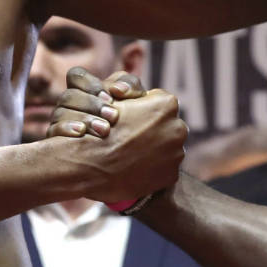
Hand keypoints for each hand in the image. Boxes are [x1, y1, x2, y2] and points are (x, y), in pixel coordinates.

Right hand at [48, 67, 183, 202]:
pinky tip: (132, 168)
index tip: (127, 118)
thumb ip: (130, 90)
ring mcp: (177, 154)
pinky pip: (163, 169)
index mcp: (167, 104)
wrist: (88, 164)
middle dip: (150, 130)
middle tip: (128, 138)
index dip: (141, 110)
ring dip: (152, 150)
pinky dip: (150, 169)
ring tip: (128, 154)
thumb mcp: (112, 96)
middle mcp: (178, 128)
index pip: (158, 103)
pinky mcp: (171, 175)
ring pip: (166, 148)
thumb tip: (138, 94)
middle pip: (166, 125)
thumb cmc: (97, 125)